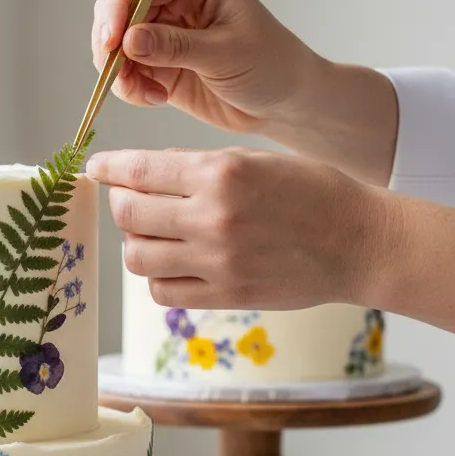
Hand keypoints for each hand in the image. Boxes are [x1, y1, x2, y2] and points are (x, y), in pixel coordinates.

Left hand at [86, 146, 391, 310]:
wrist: (360, 243)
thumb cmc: (311, 192)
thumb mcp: (255, 159)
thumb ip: (196, 166)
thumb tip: (142, 172)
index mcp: (221, 174)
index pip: (139, 170)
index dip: (107, 169)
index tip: (94, 169)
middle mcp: (212, 218)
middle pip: (128, 215)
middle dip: (120, 204)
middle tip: (130, 201)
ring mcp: (216, 262)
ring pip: (137, 257)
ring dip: (136, 243)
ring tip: (156, 234)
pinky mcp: (224, 296)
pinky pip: (161, 292)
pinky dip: (157, 277)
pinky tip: (173, 263)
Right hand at [91, 0, 316, 133]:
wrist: (284, 103)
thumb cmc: (270, 66)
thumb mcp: (225, 54)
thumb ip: (175, 46)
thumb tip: (129, 41)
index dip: (118, 9)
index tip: (111, 44)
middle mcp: (175, 1)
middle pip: (118, 10)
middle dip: (111, 43)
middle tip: (117, 73)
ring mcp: (164, 34)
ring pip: (116, 44)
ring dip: (119, 71)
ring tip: (146, 94)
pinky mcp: (159, 64)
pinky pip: (126, 72)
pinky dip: (129, 88)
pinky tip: (156, 99)